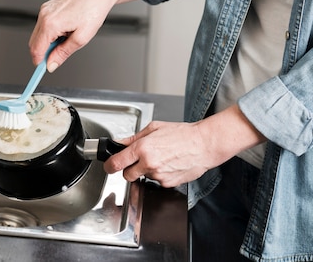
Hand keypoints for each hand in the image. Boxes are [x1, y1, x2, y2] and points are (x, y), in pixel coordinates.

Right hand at [29, 0, 153, 70]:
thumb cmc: (92, 12)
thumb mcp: (81, 39)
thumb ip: (62, 53)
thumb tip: (51, 64)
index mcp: (51, 23)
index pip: (36, 49)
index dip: (38, 62)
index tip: (41, 70)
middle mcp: (44, 15)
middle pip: (34, 43)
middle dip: (43, 52)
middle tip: (59, 56)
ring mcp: (44, 10)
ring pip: (38, 35)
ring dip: (48, 42)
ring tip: (66, 38)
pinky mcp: (47, 7)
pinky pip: (42, 26)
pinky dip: (50, 33)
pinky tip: (65, 29)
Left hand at [103, 105, 265, 186]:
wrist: (204, 145)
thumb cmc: (182, 134)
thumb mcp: (154, 128)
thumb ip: (133, 138)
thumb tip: (119, 143)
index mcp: (142, 148)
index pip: (116, 163)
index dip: (109, 166)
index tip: (108, 166)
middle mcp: (149, 163)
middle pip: (127, 175)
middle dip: (129, 169)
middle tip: (137, 161)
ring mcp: (158, 175)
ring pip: (143, 177)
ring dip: (146, 170)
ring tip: (160, 157)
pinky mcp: (168, 183)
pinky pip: (156, 181)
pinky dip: (159, 175)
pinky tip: (168, 164)